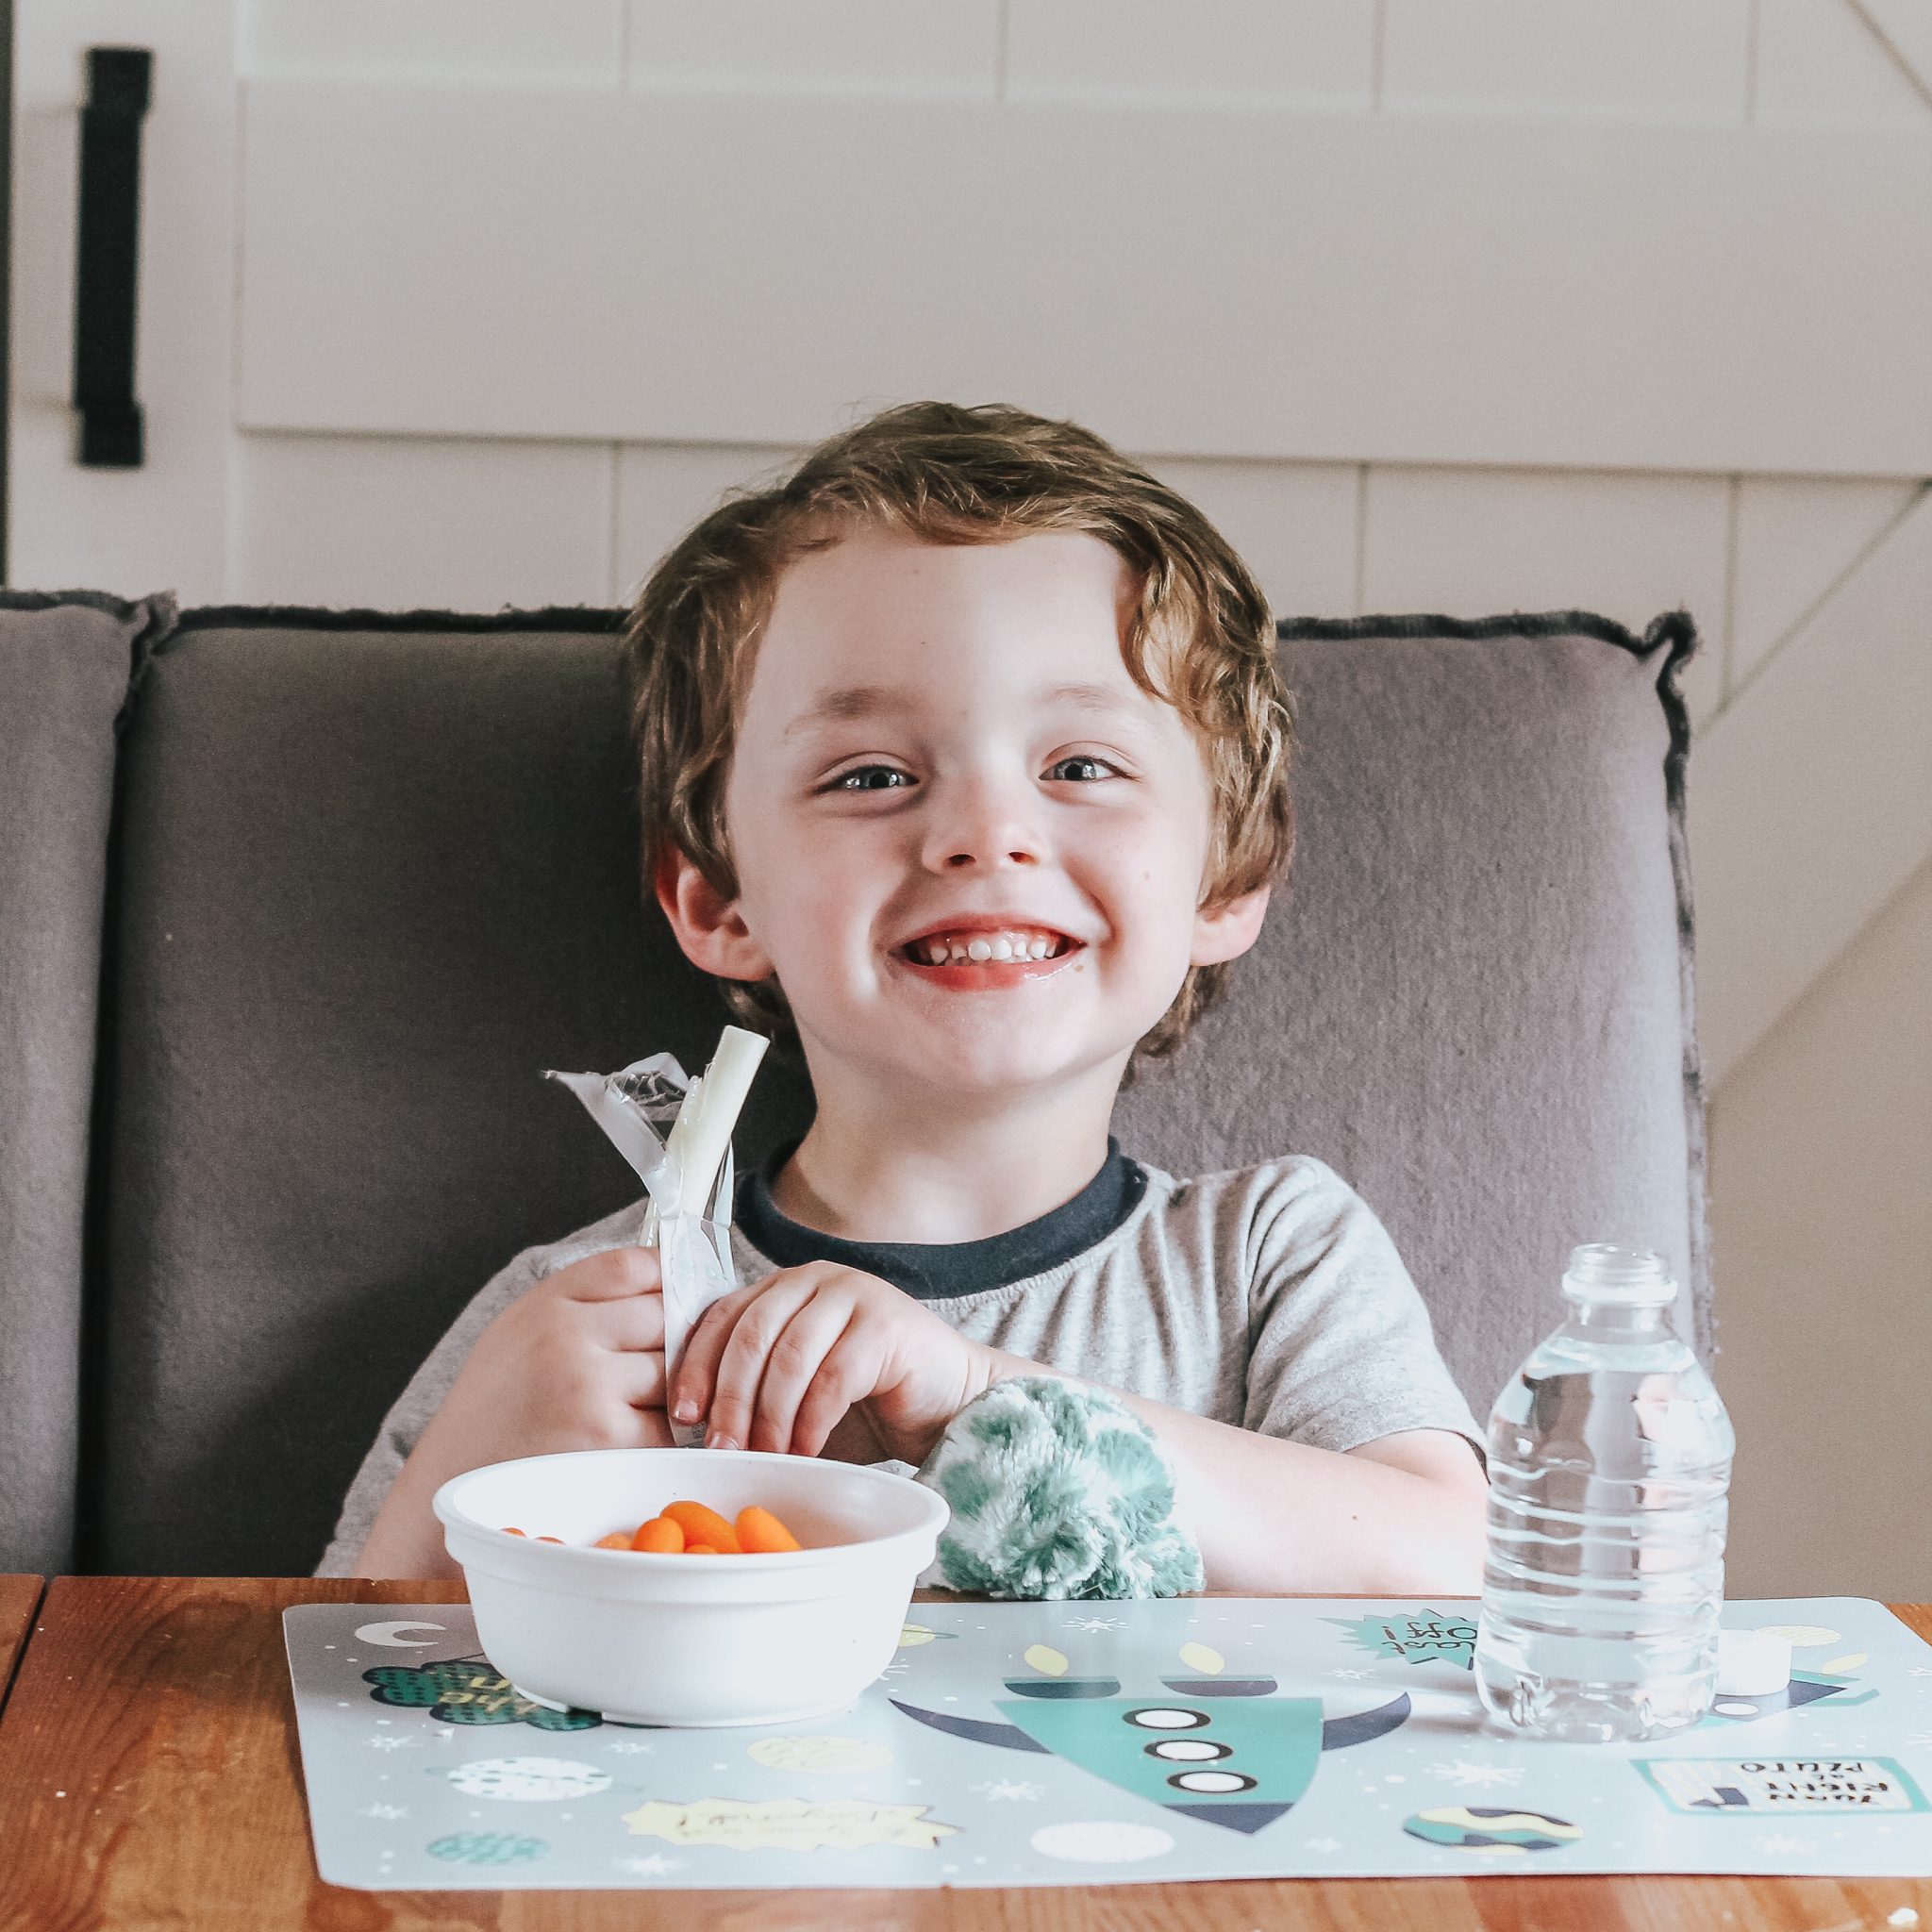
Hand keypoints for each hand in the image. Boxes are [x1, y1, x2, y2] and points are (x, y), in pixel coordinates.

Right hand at [412, 1245, 673, 1478]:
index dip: (667, 1278)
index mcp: (546, 1305)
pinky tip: (631, 1440)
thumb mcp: (520, 1332)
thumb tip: (665, 1287)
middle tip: (661, 1361)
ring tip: (633, 1407)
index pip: (633, 1266)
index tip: (674, 1297)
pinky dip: (662, 1433)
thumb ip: (582, 1304)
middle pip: (665, 1314)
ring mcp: (589, 1387)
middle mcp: (567, 1337)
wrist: (454, 1480)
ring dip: (670, 1389)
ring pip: (674, 1369)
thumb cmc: (494, 1408)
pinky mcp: (607, 1439)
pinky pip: (667, 1424)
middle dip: (675, 1337)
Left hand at [670, 1264, 992, 1466]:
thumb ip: (756, 1392)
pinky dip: (812, 1421)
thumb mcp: (798, 1392)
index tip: (684, 1415)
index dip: (697, 1365)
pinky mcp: (887, 1324)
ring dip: (770, 1416)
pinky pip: (832, 1376)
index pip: (723, 1315)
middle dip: (730, 1398)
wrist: (949, 1401)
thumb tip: (696, 1431)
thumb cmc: (868, 1403)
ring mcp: (855, 1295)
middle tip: (722, 1448)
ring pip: (789, 1356)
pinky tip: (808, 1450)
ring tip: (767, 1456)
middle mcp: (817, 1280)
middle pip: (751, 1333)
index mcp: (786, 1288)